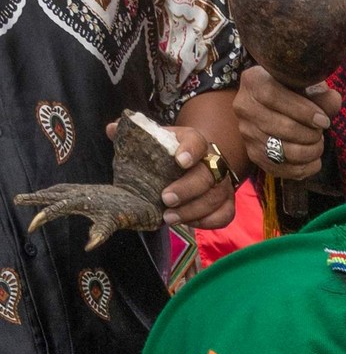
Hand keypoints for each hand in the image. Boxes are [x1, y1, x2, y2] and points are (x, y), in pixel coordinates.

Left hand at [107, 116, 235, 231]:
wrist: (198, 161)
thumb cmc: (171, 152)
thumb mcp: (156, 139)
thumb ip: (136, 135)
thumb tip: (111, 129)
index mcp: (194, 142)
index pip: (197, 142)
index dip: (190, 151)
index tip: (179, 160)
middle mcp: (212, 163)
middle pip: (207, 177)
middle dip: (187, 189)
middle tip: (166, 199)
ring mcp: (222, 185)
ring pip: (215, 199)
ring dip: (192, 211)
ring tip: (169, 218)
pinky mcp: (226, 203)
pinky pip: (224, 215)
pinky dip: (207, 222)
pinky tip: (188, 224)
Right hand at [234, 64, 340, 182]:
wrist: (269, 107)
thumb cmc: (290, 93)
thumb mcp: (302, 86)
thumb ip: (319, 94)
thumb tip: (334, 100)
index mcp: (253, 82)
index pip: (274, 97)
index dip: (303, 111)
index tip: (324, 121)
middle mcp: (244, 108)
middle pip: (281, 127)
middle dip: (310, 134)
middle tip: (322, 132)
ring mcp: (247, 134)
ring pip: (283, 151)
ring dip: (310, 151)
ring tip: (318, 143)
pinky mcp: (254, 155)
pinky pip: (283, 169)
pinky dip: (305, 168)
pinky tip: (314, 159)